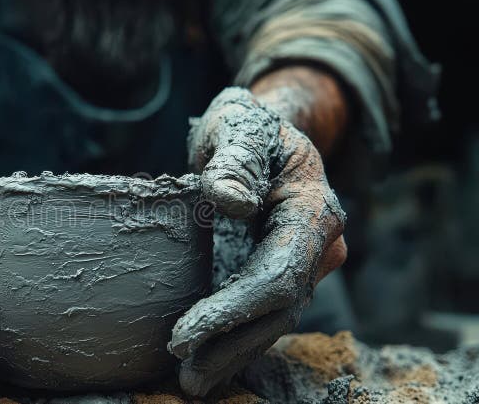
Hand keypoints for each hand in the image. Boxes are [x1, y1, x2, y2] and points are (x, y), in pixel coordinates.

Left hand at [169, 87, 346, 395]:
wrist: (265, 131)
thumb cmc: (248, 125)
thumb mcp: (239, 126)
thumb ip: (235, 158)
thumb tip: (228, 201)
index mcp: (313, 211)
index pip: (277, 276)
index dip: (232, 311)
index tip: (183, 333)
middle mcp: (318, 245)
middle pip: (278, 310)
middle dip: (231, 346)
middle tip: (184, 377)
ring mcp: (304, 261)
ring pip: (274, 319)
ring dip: (233, 352)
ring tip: (192, 383)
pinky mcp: (283, 268)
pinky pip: (264, 311)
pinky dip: (236, 337)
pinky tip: (206, 360)